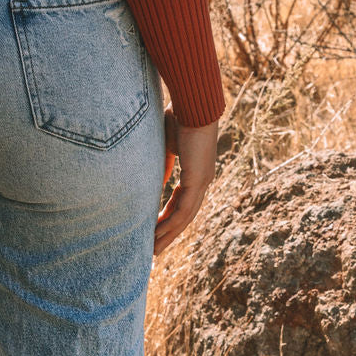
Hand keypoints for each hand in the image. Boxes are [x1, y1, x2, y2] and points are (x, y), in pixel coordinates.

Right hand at [154, 106, 217, 255]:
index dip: (168, 216)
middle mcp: (202, 181)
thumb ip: (163, 164)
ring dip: (168, 234)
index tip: (154, 228)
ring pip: (184, 217)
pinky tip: (158, 234)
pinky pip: (183, 209)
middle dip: (169, 234)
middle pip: (184, 215)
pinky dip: (171, 224)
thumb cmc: (178, 116)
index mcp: (196, 172)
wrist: (193, 105)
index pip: (181, 202)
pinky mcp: (198, 180)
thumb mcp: (166, 145)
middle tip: (154, 249)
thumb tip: (156, 181)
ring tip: (153, 249)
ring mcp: (202, 182)